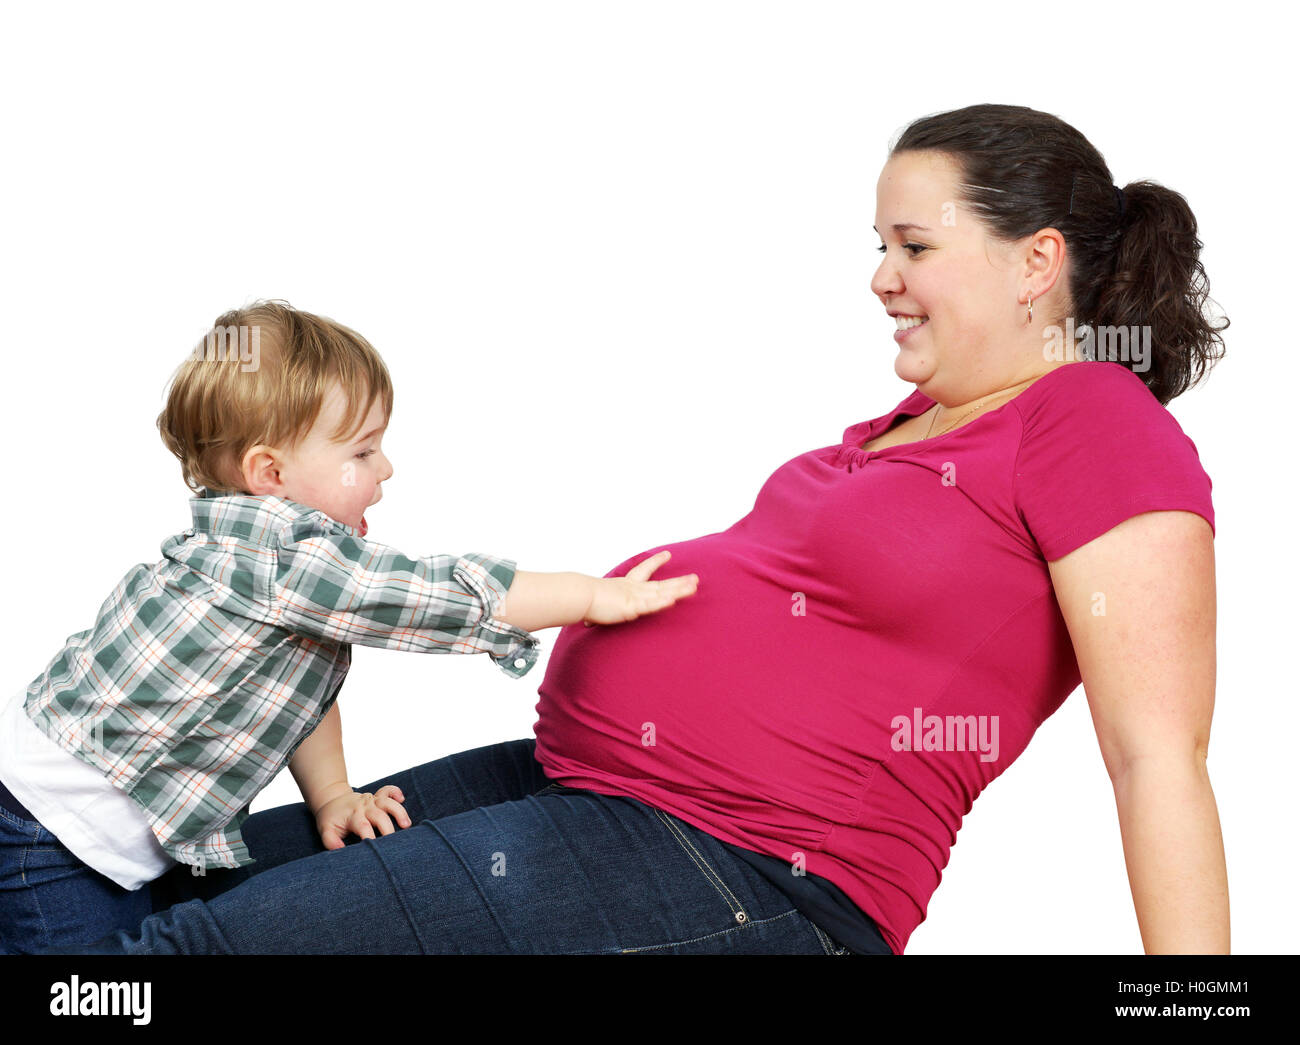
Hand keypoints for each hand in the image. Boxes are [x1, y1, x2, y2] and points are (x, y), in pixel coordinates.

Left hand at [314, 784, 410, 849]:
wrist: (331, 800)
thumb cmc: (331, 819)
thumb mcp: (326, 830)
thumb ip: (331, 841)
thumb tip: (340, 850)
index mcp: (353, 815)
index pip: (363, 826)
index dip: (370, 837)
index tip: (375, 849)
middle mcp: (364, 806)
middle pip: (380, 816)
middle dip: (388, 829)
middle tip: (395, 844)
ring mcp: (372, 800)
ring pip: (388, 803)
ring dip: (399, 812)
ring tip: (406, 825)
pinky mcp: (377, 796)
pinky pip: (388, 790)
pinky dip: (396, 792)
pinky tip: (402, 799)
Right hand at [583, 550, 698, 625]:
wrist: (577, 596)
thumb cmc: (581, 600)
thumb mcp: (593, 605)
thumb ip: (594, 614)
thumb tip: (587, 623)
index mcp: (624, 586)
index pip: (643, 571)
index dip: (655, 562)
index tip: (667, 554)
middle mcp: (632, 590)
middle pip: (661, 584)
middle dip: (679, 582)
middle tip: (695, 578)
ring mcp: (634, 598)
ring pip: (661, 593)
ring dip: (679, 590)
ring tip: (694, 586)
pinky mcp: (631, 607)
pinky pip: (651, 605)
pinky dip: (663, 602)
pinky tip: (675, 600)